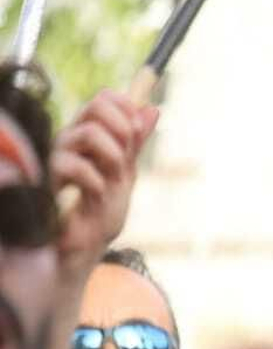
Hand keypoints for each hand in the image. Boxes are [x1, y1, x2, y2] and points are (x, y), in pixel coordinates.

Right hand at [49, 90, 157, 279]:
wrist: (83, 249)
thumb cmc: (99, 213)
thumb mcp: (124, 176)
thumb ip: (133, 144)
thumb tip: (152, 109)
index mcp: (85, 136)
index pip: (102, 100)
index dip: (125, 108)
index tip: (137, 133)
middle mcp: (67, 140)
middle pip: (95, 106)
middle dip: (123, 132)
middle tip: (126, 160)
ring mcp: (54, 156)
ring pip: (89, 133)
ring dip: (114, 158)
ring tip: (112, 182)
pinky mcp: (44, 178)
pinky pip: (75, 165)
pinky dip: (97, 182)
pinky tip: (96, 197)